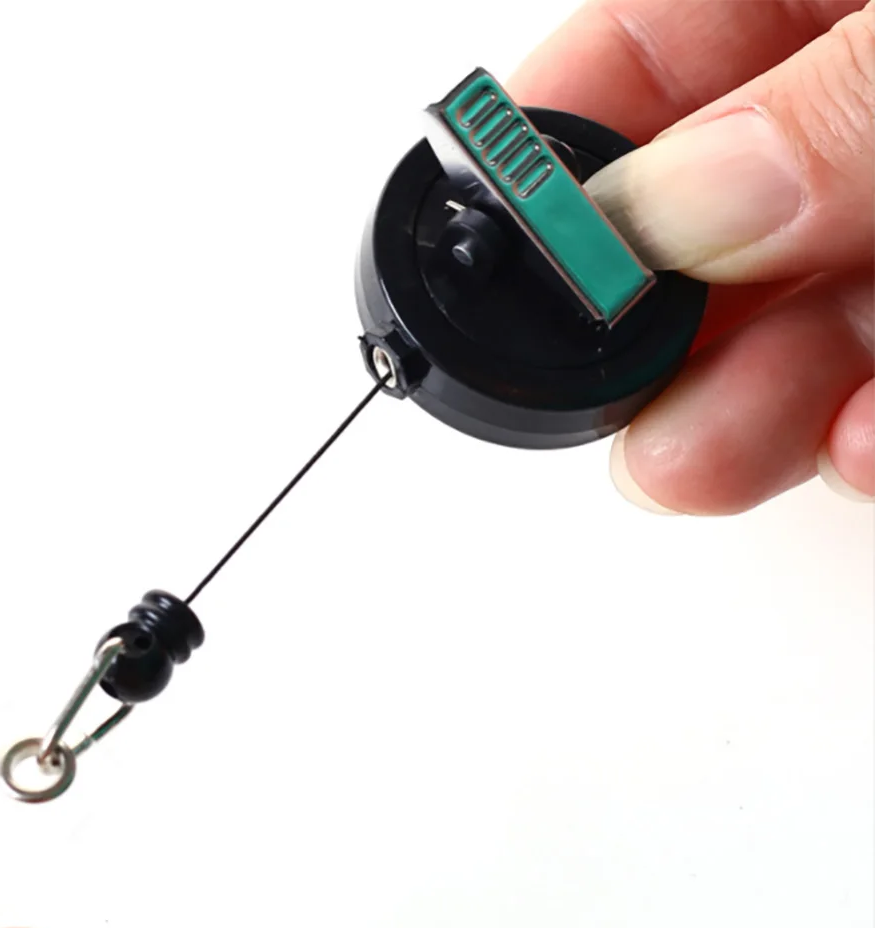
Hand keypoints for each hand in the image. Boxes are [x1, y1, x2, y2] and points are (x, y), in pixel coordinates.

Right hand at [509, 0, 873, 512]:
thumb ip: (839, 110)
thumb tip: (669, 212)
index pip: (643, 52)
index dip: (556, 156)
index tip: (502, 250)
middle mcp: (860, 95)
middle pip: (709, 219)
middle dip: (650, 328)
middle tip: (610, 399)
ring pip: (795, 318)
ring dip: (748, 406)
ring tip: (708, 460)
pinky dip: (863, 426)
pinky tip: (858, 447)